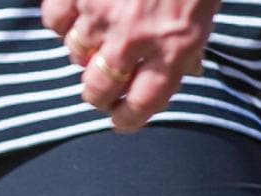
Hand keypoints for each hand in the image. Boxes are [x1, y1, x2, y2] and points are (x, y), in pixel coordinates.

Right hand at [43, 0, 215, 131]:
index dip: (126, 119)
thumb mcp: (205, 12)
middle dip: (97, 92)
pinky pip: (55, 20)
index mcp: (174, 50)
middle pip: (97, 90)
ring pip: (75, 54)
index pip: (140, 108)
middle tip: (101, 83)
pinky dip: (63, 19)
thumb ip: (190, 46)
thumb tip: (186, 72)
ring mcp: (101, 13)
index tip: (120, 118)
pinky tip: (78, 9)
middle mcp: (134, 39)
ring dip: (84, 49)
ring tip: (98, 31)